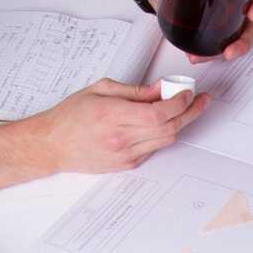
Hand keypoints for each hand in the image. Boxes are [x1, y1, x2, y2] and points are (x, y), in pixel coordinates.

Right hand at [30, 78, 209, 171]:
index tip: (189, 94)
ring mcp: (125, 154)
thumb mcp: (100, 90)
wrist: (53, 145)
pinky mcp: (128, 164)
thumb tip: (160, 88)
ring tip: (184, 109)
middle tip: (199, 101)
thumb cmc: (71, 117)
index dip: (179, 103)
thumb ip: (134, 90)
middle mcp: (120, 138)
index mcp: (111, 116)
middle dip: (190, 113)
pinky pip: (154, 148)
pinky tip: (159, 124)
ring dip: (179, 124)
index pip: (158, 113)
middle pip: (169, 128)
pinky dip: (161, 134)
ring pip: (165, 140)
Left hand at [145, 0, 252, 62]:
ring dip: (226, 52)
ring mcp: (226, 20)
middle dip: (243, 41)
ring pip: (236, 38)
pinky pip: (219, 44)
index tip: (252, 15)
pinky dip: (210, 53)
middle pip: (249, 24)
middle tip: (231, 52)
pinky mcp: (215, 31)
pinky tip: (197, 57)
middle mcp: (232, 3)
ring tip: (205, 58)